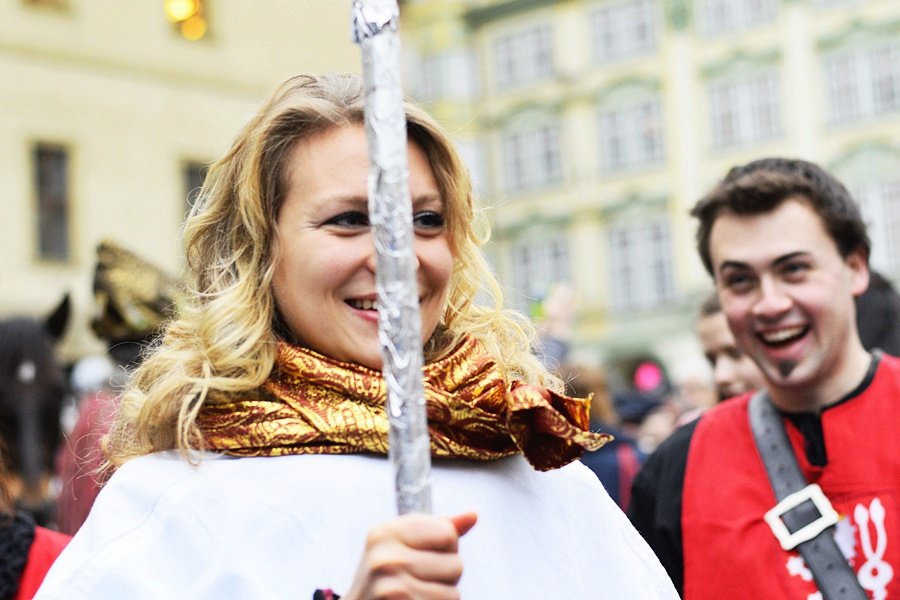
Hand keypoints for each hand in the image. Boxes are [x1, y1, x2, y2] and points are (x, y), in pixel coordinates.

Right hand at [342, 512, 477, 599]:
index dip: (447, 548)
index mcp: (386, 532)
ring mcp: (391, 587)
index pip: (448, 533)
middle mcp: (385, 558)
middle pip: (456, 565)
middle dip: (446, 577)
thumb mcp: (403, 545)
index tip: (424, 556)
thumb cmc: (387, 577)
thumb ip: (439, 529)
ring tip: (417, 596)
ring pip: (453, 594)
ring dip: (441, 597)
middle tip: (418, 582)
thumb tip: (473, 515)